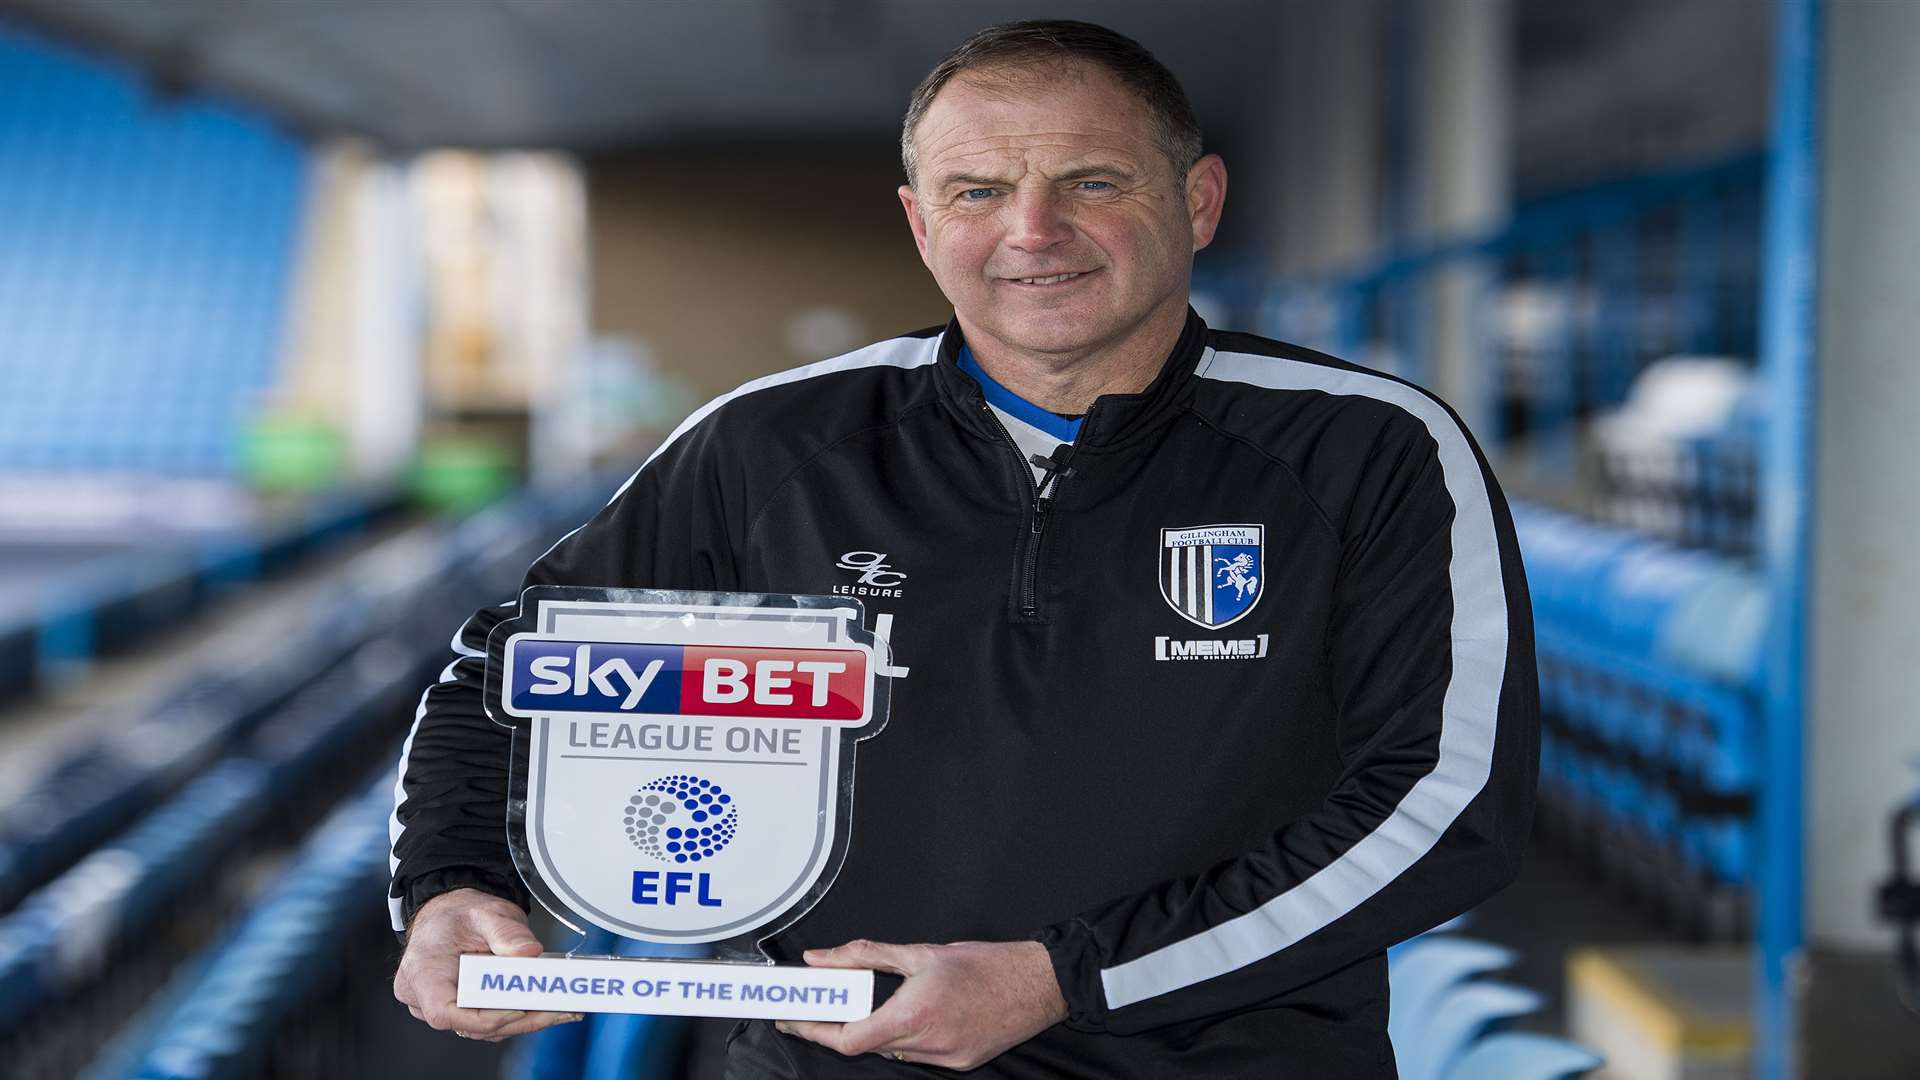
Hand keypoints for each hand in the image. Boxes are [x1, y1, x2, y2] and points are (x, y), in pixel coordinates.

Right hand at [393, 887, 583, 1041]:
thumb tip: (529, 951)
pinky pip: (488, 1021)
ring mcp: (442, 1006)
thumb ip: (506, 932)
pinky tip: (545, 1006)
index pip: (445, 1013)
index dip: (482, 1019)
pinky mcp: (461, 1009)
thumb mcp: (484, 913)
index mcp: (423, 973)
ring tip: (561, 1009)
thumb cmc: (456, 915)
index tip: (517, 1008)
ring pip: (484, 1028)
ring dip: (524, 1020)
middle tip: (558, 1010)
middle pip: (472, 1025)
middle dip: (519, 1020)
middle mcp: (425, 997)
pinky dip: (517, 1015)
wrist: (448, 913)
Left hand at [775, 939, 1067, 1070]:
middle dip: (844, 1026)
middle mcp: (926, 1044)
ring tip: (881, 1003)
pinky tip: (920, 1015)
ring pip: (893, 1052)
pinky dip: (909, 1038)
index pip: (848, 1039)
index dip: (815, 1032)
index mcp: (912, 1015)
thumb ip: (864, 956)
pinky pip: (920, 1056)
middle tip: (829, 1004)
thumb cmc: (984, 965)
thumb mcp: (919, 952)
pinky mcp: (960, 1064)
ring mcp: (944, 1059)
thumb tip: (822, 959)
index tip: (794, 1020)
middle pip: (867, 1045)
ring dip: (880, 1031)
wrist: (1037, 984)